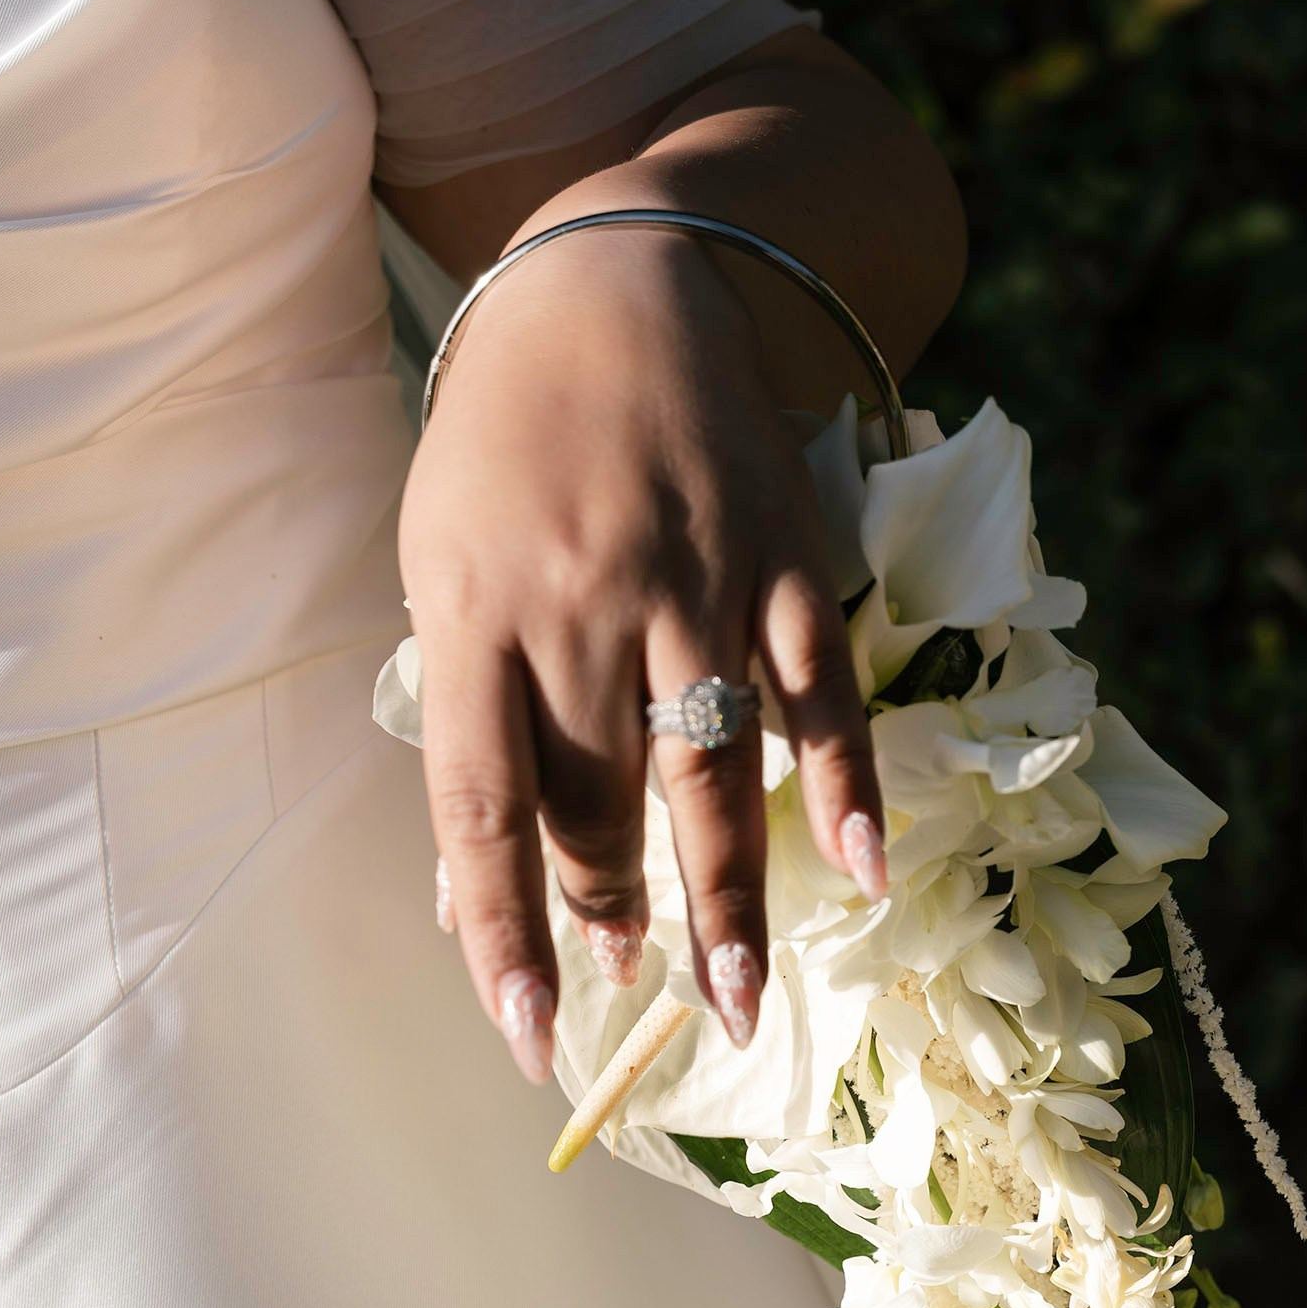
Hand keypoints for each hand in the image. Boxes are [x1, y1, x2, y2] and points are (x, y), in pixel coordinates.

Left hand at [398, 226, 888, 1083]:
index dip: (503, 929)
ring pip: (711, 770)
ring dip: (727, 900)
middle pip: (601, 798)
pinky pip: (818, 689)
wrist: (611, 278)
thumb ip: (470, 706)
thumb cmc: (501, 441)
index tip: (523, 1029)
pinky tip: (862, 868)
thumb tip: (489, 874)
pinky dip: (844, 782)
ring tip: (737, 1003)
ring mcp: (694, 578)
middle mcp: (584, 600)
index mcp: (476, 607)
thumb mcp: (444, 561)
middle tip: (628, 992)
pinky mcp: (780, 555)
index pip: (486, 806)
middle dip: (611, 914)